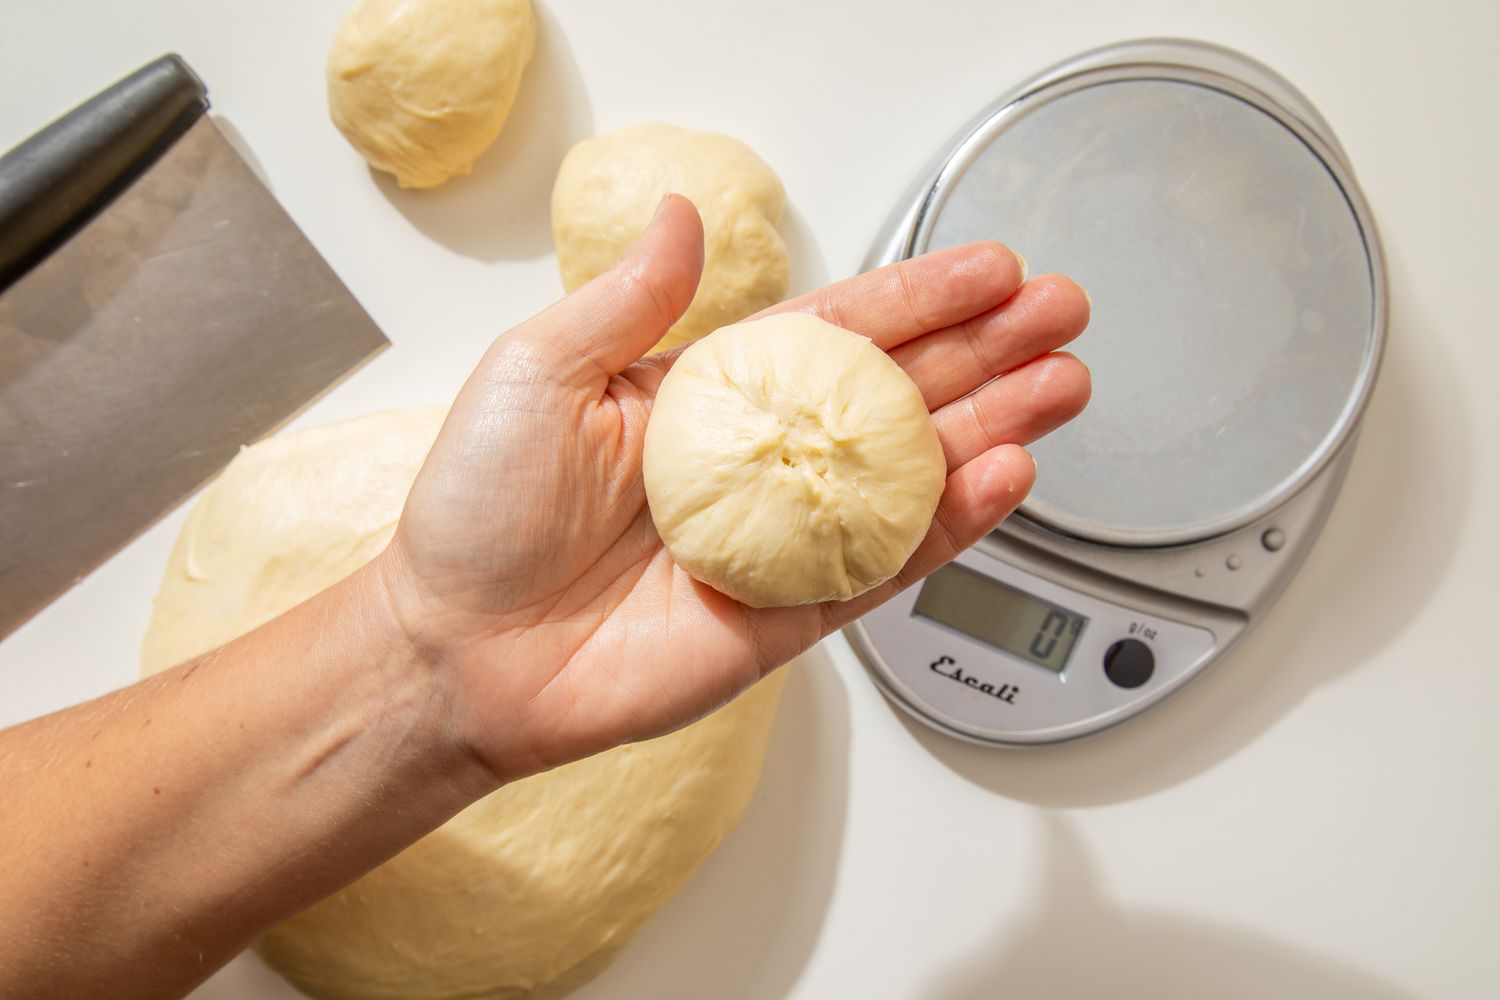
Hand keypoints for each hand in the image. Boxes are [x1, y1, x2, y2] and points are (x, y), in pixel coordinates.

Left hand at [376, 195, 1090, 779]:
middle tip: (1061, 318)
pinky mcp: (792, 615)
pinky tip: (1003, 477)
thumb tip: (682, 216)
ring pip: (911, 477)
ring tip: (1061, 388)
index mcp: (710, 396)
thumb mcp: (539, 373)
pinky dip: (949, 524)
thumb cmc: (480, 512)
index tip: (989, 270)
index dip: (918, 299)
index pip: (839, 332)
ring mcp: (784, 539)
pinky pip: (887, 563)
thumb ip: (628, 300)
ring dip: (991, 430)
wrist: (460, 650)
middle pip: (897, 397)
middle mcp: (760, 462)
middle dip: (985, 355)